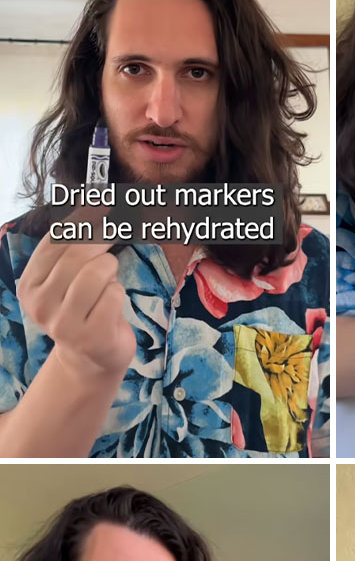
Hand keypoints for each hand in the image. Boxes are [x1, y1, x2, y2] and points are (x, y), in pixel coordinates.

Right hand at [17, 217, 135, 378]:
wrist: (91, 359)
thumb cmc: (83, 310)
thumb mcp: (68, 279)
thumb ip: (73, 246)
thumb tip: (95, 202)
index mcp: (29, 286)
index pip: (55, 240)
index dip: (83, 218)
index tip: (104, 202)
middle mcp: (40, 305)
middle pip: (78, 254)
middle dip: (102, 242)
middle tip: (114, 238)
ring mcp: (63, 324)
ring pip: (97, 272)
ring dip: (110, 272)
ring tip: (106, 285)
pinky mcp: (91, 337)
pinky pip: (114, 294)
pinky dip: (118, 295)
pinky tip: (110, 308)